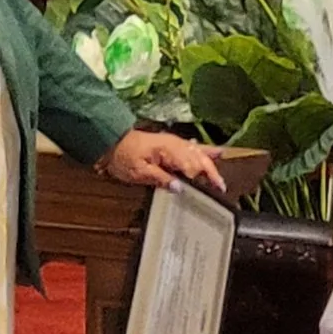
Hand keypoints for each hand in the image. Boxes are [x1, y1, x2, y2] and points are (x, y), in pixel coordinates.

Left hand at [101, 129, 228, 193]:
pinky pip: (193, 147)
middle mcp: (175, 145)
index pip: (191, 166)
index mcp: (169, 150)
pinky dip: (206, 150)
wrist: (113, 142)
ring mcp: (175, 143)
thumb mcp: (139, 172)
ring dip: (211, 165)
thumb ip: (161, 179)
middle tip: (219, 188)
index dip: (198, 179)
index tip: (204, 191)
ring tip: (219, 178)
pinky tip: (216, 152)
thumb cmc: (123, 156)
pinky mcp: (172, 144)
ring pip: (199, 153)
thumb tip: (179, 188)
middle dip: (211, 173)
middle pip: (199, 159)